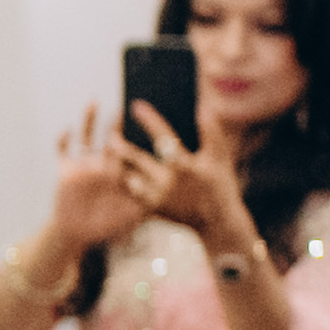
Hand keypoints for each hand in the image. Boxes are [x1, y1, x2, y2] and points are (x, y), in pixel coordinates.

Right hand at [37, 107, 153, 256]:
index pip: (128, 153)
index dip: (136, 143)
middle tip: (120, 109)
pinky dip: (62, 141)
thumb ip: (145, 208)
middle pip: (109, 140)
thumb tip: (165, 201)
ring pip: (86, 138)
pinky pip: (63, 152)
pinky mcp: (66, 172)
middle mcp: (102, 166)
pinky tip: (66, 130)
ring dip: (89, 121)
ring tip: (94, 102)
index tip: (144, 126)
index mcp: (119, 174)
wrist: (77, 233)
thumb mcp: (130, 217)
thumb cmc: (105, 227)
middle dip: (113, 126)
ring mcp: (84, 167)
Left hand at [117, 101, 254, 258]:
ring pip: (129, 177)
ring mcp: (157, 198)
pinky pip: (131, 193)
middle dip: (121, 144)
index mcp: (183, 166)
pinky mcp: (151, 210)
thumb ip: (211, 132)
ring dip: (119, 164)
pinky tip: (117, 170)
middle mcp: (167, 182)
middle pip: (136, 158)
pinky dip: (123, 181)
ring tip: (109, 149)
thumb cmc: (219, 186)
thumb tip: (204, 107)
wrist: (217, 224)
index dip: (149, 120)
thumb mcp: (220, 158)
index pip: (162, 137)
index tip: (136, 105)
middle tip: (111, 131)